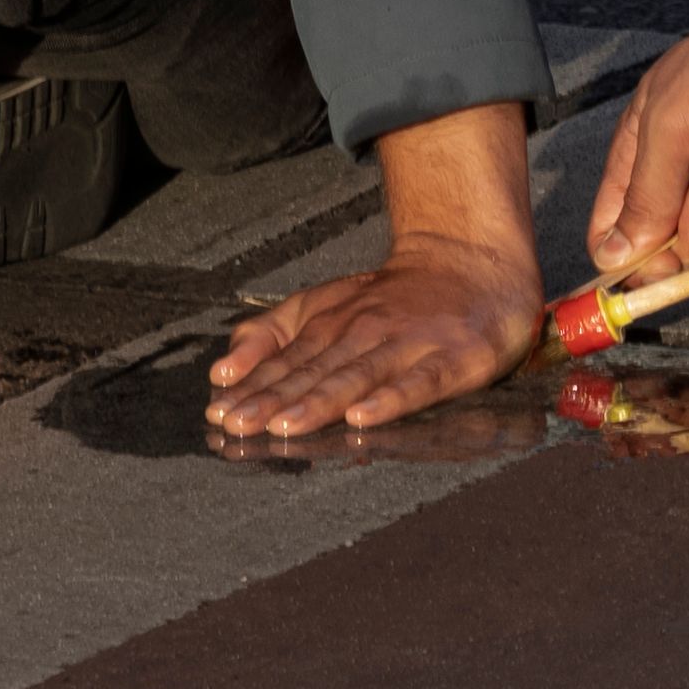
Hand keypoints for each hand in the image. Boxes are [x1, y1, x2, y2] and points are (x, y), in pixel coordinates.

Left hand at [207, 100, 537, 434]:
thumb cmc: (392, 297)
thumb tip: (221, 371)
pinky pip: (418, 384)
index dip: (250, 389)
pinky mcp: (450, 360)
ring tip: (285, 424)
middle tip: (238, 424)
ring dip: (318, 402)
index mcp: (329, 324)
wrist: (468, 263)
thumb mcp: (322, 305)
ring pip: (356, 377)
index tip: (219, 412)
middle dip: (272, 400)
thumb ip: (270, 334)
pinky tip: (364, 418)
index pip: (283, 361)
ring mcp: (407, 345)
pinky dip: (390, 401)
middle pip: (312, 372)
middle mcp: (363, 333)